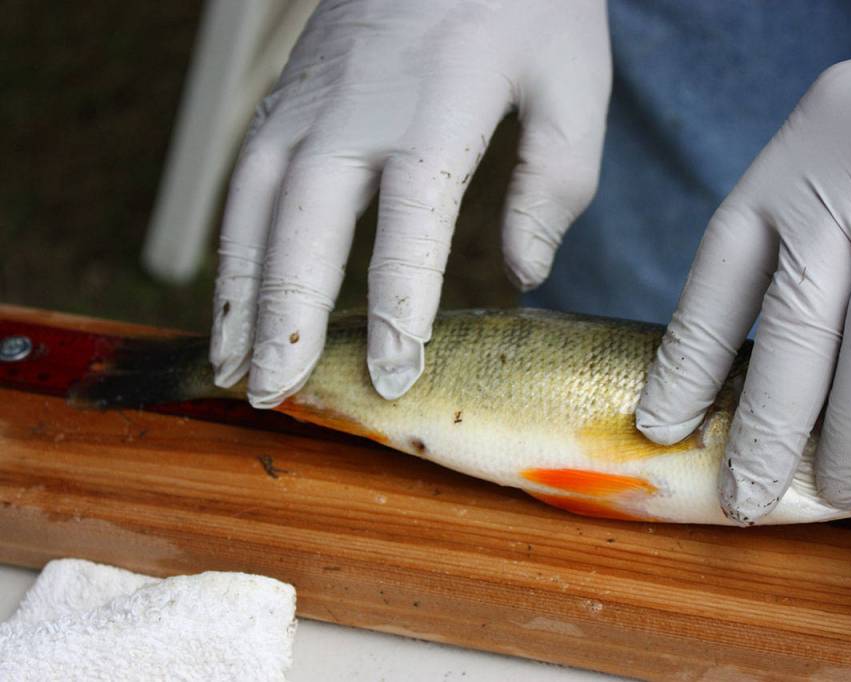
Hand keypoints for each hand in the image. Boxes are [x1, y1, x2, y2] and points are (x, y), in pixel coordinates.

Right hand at [210, 0, 609, 404]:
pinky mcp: (286, 95)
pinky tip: (231, 291)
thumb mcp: (571, 79)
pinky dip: (229, 243)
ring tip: (229, 363)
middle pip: (303, 223)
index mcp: (437, 106)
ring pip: (252, 205)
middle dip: (284, 315)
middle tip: (271, 392)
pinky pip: (242, 177)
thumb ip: (557, 181)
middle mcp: (354, 106)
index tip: (393, 373)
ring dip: (237, 290)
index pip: (410, 222)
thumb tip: (525, 272)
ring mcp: (307, 98)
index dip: (397, 305)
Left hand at [636, 0, 850, 523]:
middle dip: (762, 428)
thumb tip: (756, 351)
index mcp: (785, 177)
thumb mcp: (820, 154)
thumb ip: (792, 234)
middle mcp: (842, 193)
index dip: (684, 364)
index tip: (661, 425)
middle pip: (791, 332)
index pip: (717, 284)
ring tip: (830, 490)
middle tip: (744, 495)